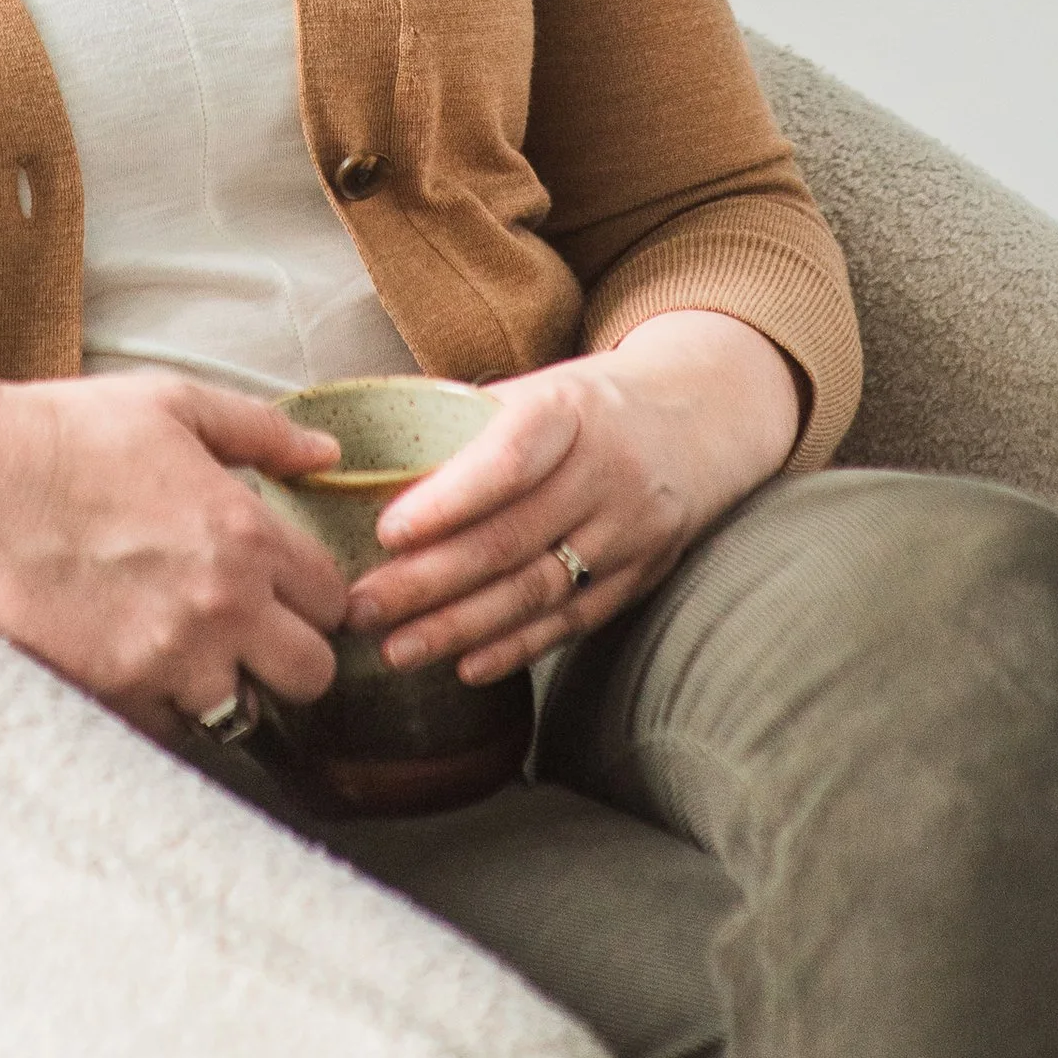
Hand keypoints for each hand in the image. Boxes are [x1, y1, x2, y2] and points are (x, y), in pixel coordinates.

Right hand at [0, 329, 348, 736]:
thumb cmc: (67, 433)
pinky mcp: (116, 696)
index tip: (284, 587)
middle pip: (313, 674)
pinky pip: (170, 730)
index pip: (333, 599)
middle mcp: (223, 607)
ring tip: (186, 649)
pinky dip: (162, 706)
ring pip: (244, 713)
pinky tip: (135, 662)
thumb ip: (261, 431)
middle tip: (250, 631)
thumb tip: (328, 455)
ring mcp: (170, 660)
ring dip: (224, 686)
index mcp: (247, 534)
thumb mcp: (173, 404)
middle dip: (290, 655)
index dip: (313, 594)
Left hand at [343, 310, 800, 685]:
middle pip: (510, 539)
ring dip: (460, 627)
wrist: (698, 419)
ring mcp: (630, 531)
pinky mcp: (642, 576)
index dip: (445, 502)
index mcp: (570, 411)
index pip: (504, 462)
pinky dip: (516, 648)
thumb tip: (362, 467)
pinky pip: (573, 621)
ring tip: (395, 648)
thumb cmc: (586, 406)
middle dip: (427, 582)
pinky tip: (465, 666)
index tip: (384, 534)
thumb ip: (463, 429)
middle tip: (360, 607)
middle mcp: (607, 472)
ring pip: (537, 590)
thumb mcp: (536, 392)